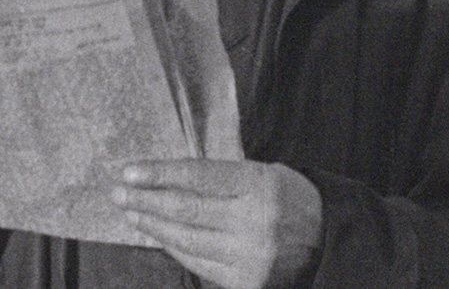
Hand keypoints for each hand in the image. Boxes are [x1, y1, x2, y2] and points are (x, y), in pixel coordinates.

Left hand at [111, 159, 322, 288]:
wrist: (329, 241)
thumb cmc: (291, 199)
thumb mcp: (265, 173)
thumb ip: (223, 177)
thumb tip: (169, 177)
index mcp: (259, 185)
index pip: (198, 176)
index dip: (160, 174)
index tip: (129, 172)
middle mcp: (253, 222)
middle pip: (185, 210)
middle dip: (146, 201)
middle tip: (119, 193)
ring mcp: (249, 256)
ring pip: (186, 240)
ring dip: (153, 226)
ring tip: (132, 213)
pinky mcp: (245, 282)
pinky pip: (198, 263)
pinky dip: (175, 248)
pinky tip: (158, 236)